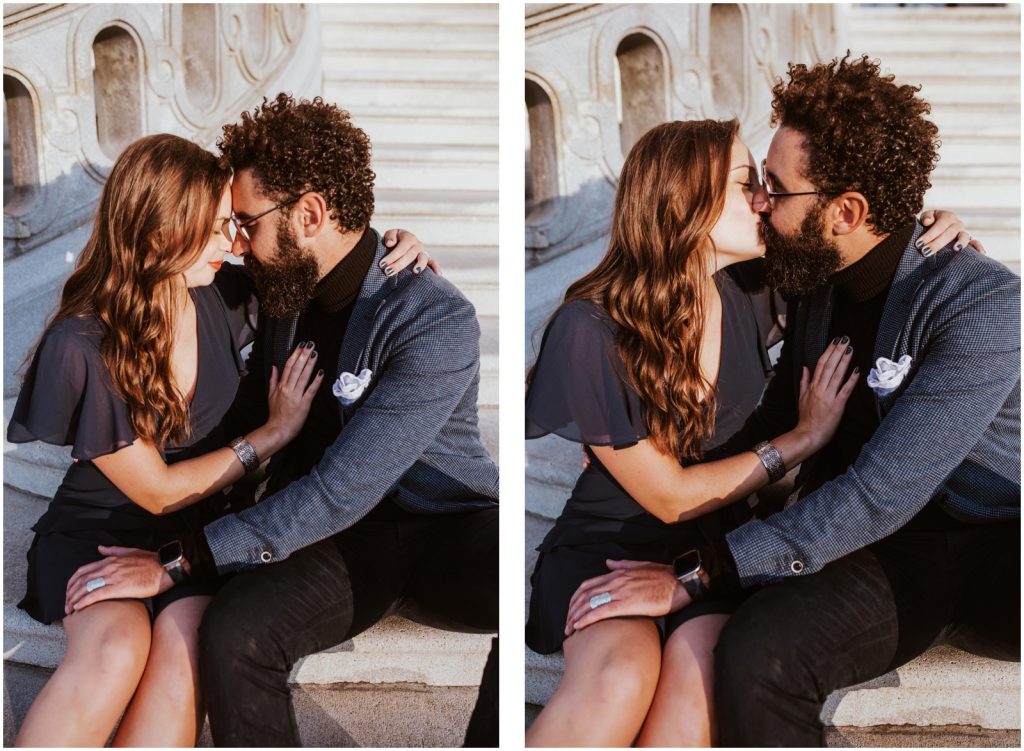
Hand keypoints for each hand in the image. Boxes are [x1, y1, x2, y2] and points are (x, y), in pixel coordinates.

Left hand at [65, 546, 171, 614]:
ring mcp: (113, 577)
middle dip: (70, 593)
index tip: (69, 592)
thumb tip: (100, 548)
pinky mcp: (119, 588)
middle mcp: (108, 567)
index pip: (83, 571)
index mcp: (110, 560)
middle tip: (66, 604)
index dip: (72, 583)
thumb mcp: (131, 551)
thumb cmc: (151, 561)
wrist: (165, 568)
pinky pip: (96, 595)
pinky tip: (78, 608)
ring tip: (69, 609)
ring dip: (74, 599)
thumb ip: (114, 550)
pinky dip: (84, 601)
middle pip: (80, 580)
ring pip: (86, 588)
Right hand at [265, 342, 323, 441]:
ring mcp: (296, 396)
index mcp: (281, 386)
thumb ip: (273, 380)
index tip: (301, 345)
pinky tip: (321, 373)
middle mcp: (288, 389)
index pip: (288, 366)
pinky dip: (316, 381)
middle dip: (303, 354)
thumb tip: (274, 367)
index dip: (295, 354)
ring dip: (309, 364)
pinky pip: (311, 390)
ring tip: (314, 353)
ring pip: (303, 377)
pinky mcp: (304, 404)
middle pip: (296, 368)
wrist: (277, 430)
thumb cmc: (275, 414)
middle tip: (310, 344)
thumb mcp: (270, 395)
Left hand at [381, 229, 439, 276]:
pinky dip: (436, 268)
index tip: (382, 265)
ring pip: (423, 258)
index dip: (392, 256)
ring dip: (419, 265)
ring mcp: (424, 253)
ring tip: (415, 272)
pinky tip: (438, 275)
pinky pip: (434, 263)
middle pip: (410, 255)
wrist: (402, 242)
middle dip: (399, 264)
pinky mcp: (428, 260)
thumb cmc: (395, 240)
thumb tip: (390, 243)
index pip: (401, 248)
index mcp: (409, 238)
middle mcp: (418, 245)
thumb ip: (389, 236)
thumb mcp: (391, 234)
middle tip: (388, 272)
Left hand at [564, 560, 689, 635]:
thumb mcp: (641, 565)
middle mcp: (615, 581)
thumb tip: (608, 563)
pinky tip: (580, 627)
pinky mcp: (628, 604)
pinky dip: (587, 619)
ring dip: (576, 617)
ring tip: (569, 629)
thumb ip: (622, 564)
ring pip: (590, 603)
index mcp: (618, 573)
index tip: (571, 610)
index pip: (588, 585)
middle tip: (566, 623)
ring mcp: (620, 592)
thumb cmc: (665, 576)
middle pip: (584, 595)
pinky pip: (601, 612)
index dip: (576, 598)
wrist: (681, 582)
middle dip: (572, 610)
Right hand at [795, 338, 858, 450]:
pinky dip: (851, 380)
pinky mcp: (837, 405)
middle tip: (845, 339)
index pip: (820, 364)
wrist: (808, 435)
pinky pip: (845, 390)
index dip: (828, 351)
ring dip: (844, 361)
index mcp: (812, 386)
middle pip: (828, 366)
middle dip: (837, 351)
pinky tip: (857, 370)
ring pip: (836, 375)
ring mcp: (828, 397)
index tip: (835, 341)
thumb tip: (804, 368)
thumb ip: (804, 381)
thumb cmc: (806, 419)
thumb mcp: (801, 398)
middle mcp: (820, 389)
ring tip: (850, 348)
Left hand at [918, 209, 984, 255]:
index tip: (918, 244)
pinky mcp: (968, 241)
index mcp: (947, 216)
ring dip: (961, 243)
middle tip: (925, 252)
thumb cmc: (929, 222)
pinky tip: (981, 254)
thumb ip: (926, 217)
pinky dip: (979, 247)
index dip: (929, 235)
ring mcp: (963, 233)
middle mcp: (957, 224)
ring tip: (956, 249)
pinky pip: (975, 243)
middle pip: (950, 233)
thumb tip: (928, 222)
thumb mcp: (926, 217)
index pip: (939, 225)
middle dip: (937, 243)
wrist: (936, 226)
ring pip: (964, 236)